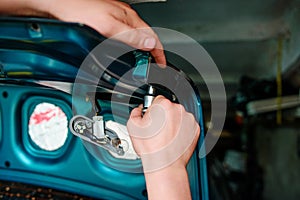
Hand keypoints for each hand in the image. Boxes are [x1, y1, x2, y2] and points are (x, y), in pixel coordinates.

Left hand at [0, 0, 165, 64]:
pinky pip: (125, 37)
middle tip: (150, 67)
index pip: (152, 37)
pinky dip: (129, 47)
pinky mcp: (108, 23)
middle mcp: (125, 18)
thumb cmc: (78, 11)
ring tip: (140, 63)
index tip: (161, 64)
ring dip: (140, 51)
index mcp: (129, 17)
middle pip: (145, 38)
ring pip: (135, 38)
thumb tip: (149, 44)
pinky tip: (124, 53)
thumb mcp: (108, 26)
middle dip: (151, 53)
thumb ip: (130, 36)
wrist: (58, 6)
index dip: (159, 53)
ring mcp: (117, 20)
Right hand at [127, 95, 199, 199]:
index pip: (157, 99)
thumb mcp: (133, 127)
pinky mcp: (195, 129)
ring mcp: (188, 119)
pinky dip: (182, 130)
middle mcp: (178, 109)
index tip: (152, 117)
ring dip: (174, 122)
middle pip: (169, 108)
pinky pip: (187, 126)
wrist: (165, 164)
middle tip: (158, 129)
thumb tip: (139, 110)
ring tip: (166, 136)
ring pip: (179, 116)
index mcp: (163, 105)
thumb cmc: (151, 148)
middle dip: (163, 116)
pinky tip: (174, 139)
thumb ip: (135, 112)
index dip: (153, 109)